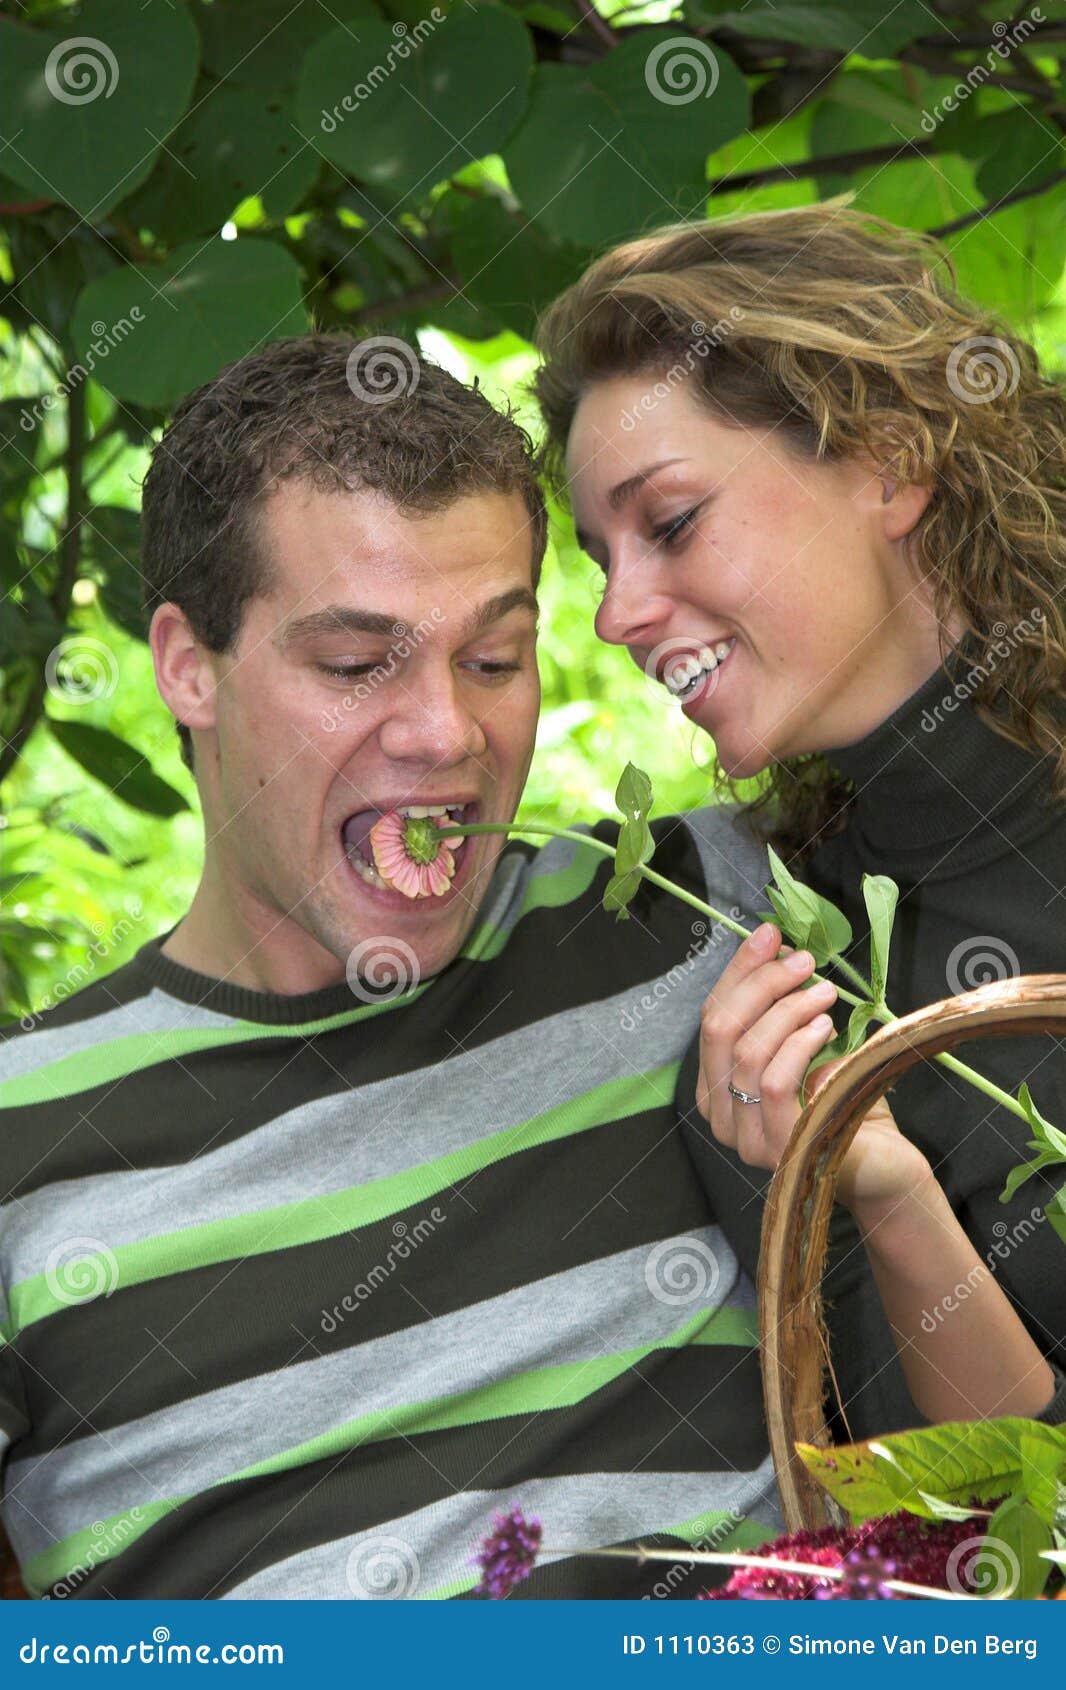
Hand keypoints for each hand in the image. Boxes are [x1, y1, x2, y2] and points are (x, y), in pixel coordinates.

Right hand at [696, 921, 932, 1211]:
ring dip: (789, 1011)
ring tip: (825, 995)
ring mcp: (745, 1139)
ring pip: (748, 1052)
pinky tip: (824, 1028)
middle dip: (762, 984)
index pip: (712, 1018)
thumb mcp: (804, 1043)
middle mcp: (721, 1117)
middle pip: (721, 1030)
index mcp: (716, 1089)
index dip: (739, 972)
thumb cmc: (841, 1100)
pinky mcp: (779, 1148)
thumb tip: (775, 944)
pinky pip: (775, 1081)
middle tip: (804, 962)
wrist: (883, 1162)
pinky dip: (799, 1043)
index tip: (771, 936)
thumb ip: (780, 1006)